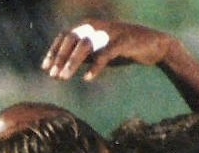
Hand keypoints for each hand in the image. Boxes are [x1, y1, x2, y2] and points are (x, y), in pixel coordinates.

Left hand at [42, 20, 173, 82]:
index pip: (66, 36)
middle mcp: (98, 27)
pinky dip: (95, 66)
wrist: (153, 46)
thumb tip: (61, 67)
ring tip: (63, 78)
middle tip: (53, 76)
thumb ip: (82, 57)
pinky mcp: (123, 42)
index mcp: (91, 27)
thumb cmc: (123, 50)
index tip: (45, 68)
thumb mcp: (98, 53)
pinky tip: (87, 79)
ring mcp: (110, 33)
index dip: (54, 51)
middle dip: (60, 57)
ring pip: (86, 45)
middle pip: (72, 38)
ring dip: (72, 62)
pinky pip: (106, 54)